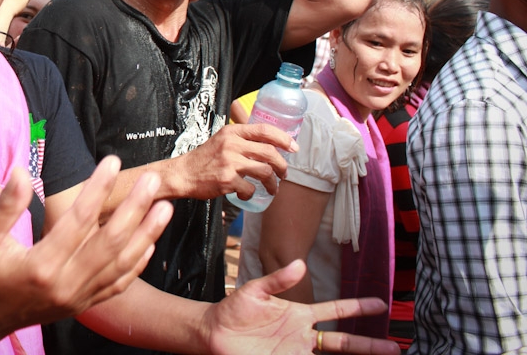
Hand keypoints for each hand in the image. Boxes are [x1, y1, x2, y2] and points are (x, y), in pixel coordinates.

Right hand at [0, 156, 172, 341]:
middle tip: (152, 180)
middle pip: (110, 241)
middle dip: (135, 208)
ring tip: (165, 207)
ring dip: (147, 234)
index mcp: (42, 265)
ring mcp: (79, 297)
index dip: (98, 189)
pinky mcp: (85, 304)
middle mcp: (66, 284)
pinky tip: (150, 243)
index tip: (112, 162)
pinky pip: (118, 284)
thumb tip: (21, 171)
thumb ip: (5, 206)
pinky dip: (138, 264)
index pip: (79, 221)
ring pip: (122, 264)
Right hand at [178, 123, 297, 200]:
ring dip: (273, 183)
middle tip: (284, 174)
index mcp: (232, 132)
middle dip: (282, 165)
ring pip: (264, 171)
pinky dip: (251, 194)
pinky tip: (246, 195)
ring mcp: (229, 162)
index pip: (264, 130)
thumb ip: (240, 139)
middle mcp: (231, 144)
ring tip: (273, 188)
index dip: (283, 138)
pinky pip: (249, 189)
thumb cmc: (204, 159)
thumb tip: (268, 144)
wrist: (183, 174)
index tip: (293, 147)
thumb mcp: (221, 141)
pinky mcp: (226, 180)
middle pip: (269, 152)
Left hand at [204, 260, 399, 353]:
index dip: (357, 308)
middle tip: (394, 347)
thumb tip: (300, 263)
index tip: (380, 304)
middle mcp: (302, 337)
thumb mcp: (256, 291)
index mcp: (299, 315)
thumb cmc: (234, 310)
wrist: (215, 332)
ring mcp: (295, 352)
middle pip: (342, 342)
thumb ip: (278, 280)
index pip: (335, 311)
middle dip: (368, 345)